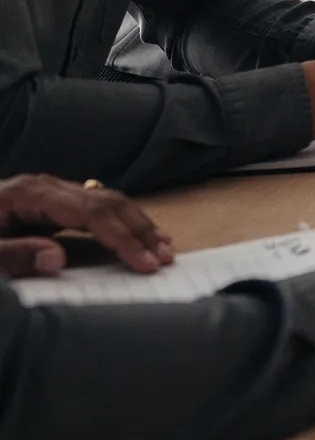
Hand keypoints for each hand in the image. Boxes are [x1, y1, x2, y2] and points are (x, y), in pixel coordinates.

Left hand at [0, 175, 173, 276]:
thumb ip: (13, 255)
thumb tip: (57, 257)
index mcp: (27, 193)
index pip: (90, 212)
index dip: (122, 237)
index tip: (145, 262)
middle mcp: (44, 187)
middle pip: (107, 201)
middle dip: (139, 230)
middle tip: (165, 258)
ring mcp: (50, 193)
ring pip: (107, 201)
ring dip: (138, 225)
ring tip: (163, 249)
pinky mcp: (51, 206)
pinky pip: (96, 209)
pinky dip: (123, 224)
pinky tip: (140, 237)